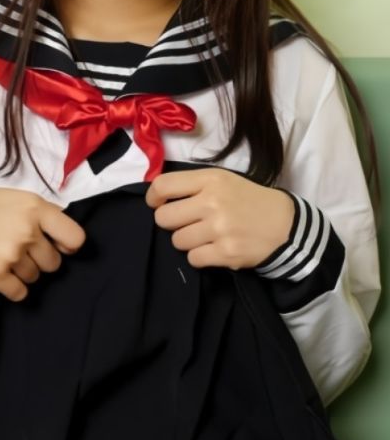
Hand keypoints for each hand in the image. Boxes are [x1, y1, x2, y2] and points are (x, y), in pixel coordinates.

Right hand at [0, 187, 85, 301]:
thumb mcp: (10, 197)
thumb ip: (38, 213)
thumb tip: (62, 234)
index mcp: (34, 207)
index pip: (75, 237)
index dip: (68, 246)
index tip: (59, 247)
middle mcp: (27, 231)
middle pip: (54, 263)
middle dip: (39, 260)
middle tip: (17, 250)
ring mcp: (11, 255)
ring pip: (35, 278)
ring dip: (22, 272)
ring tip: (0, 256)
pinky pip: (19, 293)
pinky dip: (12, 288)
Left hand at [145, 168, 294, 269]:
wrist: (286, 226)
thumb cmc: (250, 201)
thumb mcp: (224, 181)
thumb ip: (193, 185)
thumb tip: (158, 197)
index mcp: (211, 180)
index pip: (163, 185)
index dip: (153, 197)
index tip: (157, 204)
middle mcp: (212, 202)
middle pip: (164, 218)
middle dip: (170, 223)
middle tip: (185, 223)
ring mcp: (219, 229)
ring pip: (177, 241)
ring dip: (187, 241)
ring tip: (205, 236)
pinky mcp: (225, 253)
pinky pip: (193, 259)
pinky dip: (200, 257)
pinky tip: (213, 249)